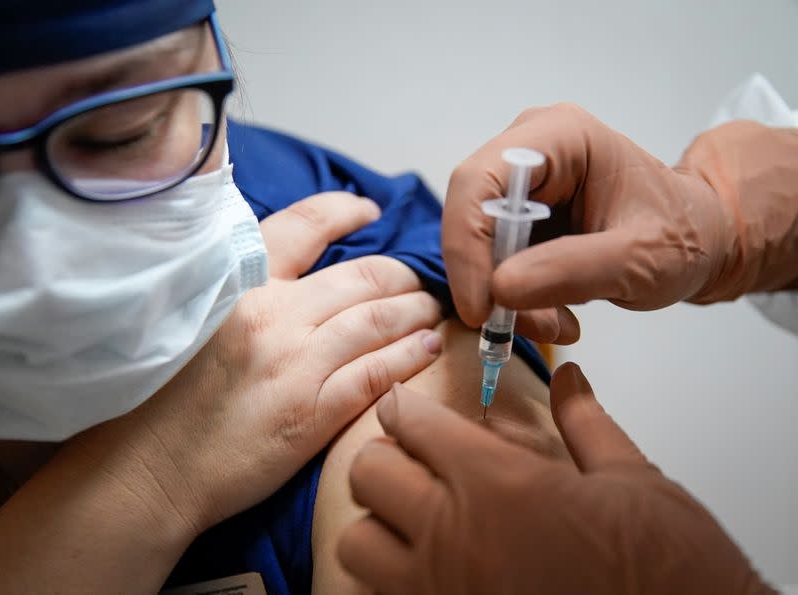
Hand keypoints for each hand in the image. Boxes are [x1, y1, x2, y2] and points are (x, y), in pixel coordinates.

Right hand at [73, 192, 443, 535]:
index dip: (345, 210)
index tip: (370, 212)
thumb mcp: (197, 318)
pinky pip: (378, 372)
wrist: (152, 467)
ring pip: (379, 319)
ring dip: (416, 311)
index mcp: (240, 284)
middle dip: (402, 274)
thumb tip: (303, 269)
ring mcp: (296, 363)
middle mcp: (273, 315)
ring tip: (430, 311)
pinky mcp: (313, 412)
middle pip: (363, 275)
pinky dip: (412, 355)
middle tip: (417, 280)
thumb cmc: (170, 395)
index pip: (304, 224)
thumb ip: (248, 288)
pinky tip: (428, 347)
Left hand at [338, 365, 774, 594]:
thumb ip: (587, 422)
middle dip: (386, 456)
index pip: (412, 423)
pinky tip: (423, 569)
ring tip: (412, 521)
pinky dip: (388, 577)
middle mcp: (456, 535)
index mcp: (500, 482)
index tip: (408, 409)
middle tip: (415, 461)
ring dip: (377, 523)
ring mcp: (442, 590)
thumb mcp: (633, 480)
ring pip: (358, 541)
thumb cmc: (668, 567)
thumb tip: (570, 378)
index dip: (405, 408)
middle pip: (369, 471)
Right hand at [444, 105, 797, 327]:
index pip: (479, 181)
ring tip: (556, 324)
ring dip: (503, 297)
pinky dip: (513, 297)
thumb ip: (573, 270)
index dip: (467, 245)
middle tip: (521, 326)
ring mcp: (519, 183)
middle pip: (469, 214)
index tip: (480, 308)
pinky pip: (492, 260)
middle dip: (487, 279)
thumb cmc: (681, 236)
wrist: (697, 238)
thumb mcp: (640, 260)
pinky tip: (554, 314)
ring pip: (476, 245)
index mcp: (560, 137)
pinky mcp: (518, 215)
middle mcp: (528, 150)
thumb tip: (499, 288)